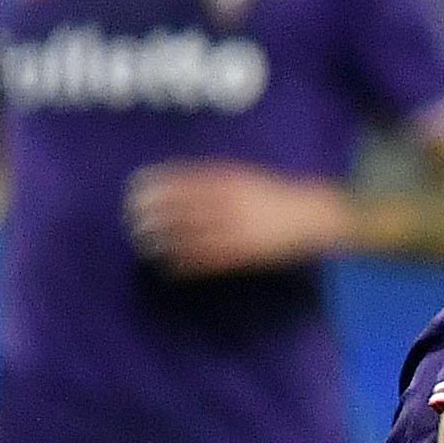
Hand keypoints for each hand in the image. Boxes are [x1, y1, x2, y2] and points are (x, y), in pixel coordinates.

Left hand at [126, 161, 354, 276]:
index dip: (158, 185)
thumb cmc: (272, 194)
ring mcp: (236, 231)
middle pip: (183, 209)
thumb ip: (211, 177)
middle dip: (155, 214)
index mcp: (231, 182)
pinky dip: (185, 264)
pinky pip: (207, 261)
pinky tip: (169, 267)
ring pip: (191, 237)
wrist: (310, 216)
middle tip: (133, 217)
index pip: (185, 181)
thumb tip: (170, 180)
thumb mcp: (243, 175)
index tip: (135, 187)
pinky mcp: (243, 254)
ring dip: (165, 241)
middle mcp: (231, 205)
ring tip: (144, 243)